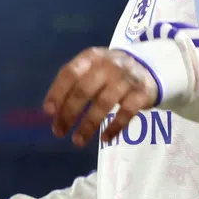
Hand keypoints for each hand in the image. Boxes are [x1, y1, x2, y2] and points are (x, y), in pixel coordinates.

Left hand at [44, 47, 158, 146]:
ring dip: (88, 125)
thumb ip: (75, 83)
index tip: (48, 111)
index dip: (58, 92)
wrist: (150, 66)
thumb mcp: (93, 68)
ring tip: (77, 141)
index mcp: (91, 57)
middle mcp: (108, 65)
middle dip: (69, 112)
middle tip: (58, 131)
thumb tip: (52, 111)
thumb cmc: (110, 71)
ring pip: (104, 104)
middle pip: (84, 90)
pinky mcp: (142, 93)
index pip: (70, 73)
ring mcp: (126, 79)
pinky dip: (114, 127)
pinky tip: (104, 139)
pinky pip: (126, 113)